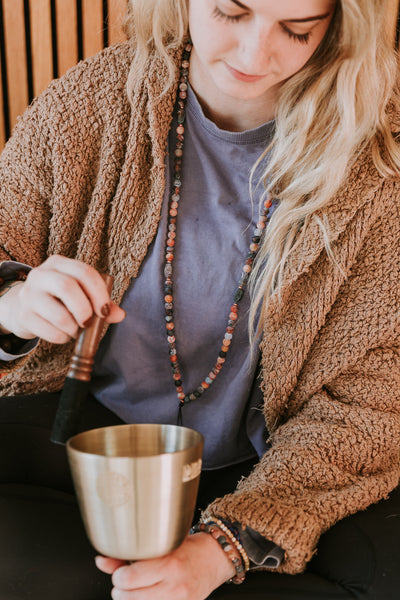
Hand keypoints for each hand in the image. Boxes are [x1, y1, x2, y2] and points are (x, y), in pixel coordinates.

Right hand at [0, 255, 124, 341]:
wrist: (22, 308)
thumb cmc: (59, 300)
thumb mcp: (79, 294)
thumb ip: (102, 303)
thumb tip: (120, 315)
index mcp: (59, 263)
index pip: (84, 272)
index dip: (99, 293)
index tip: (104, 311)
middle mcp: (41, 274)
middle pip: (67, 287)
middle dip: (85, 310)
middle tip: (89, 323)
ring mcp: (29, 294)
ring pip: (60, 315)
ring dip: (74, 329)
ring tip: (76, 330)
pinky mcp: (24, 315)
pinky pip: (51, 332)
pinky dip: (63, 338)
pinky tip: (63, 334)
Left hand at [95, 533, 235, 599]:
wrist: (215, 559)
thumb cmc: (188, 548)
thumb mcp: (161, 545)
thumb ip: (128, 554)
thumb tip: (101, 561)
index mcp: (169, 564)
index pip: (129, 578)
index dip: (118, 576)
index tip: (121, 572)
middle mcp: (174, 587)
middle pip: (129, 597)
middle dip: (120, 591)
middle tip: (126, 583)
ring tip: (136, 591)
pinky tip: (147, 596)